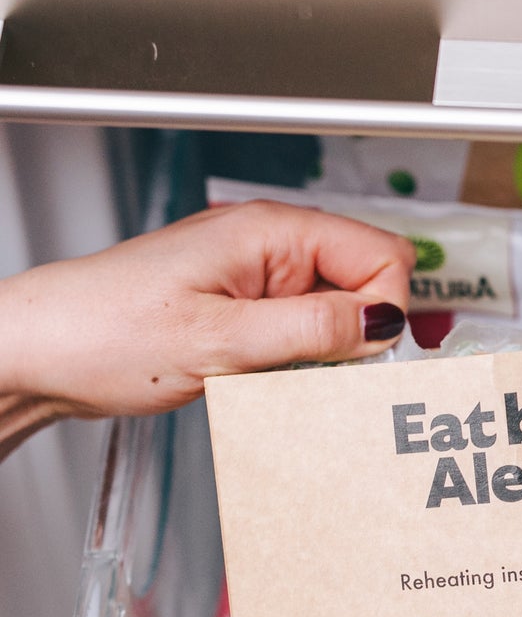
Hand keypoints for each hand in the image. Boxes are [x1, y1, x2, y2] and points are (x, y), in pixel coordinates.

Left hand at [0, 200, 411, 453]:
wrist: (39, 352)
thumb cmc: (102, 330)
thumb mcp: (220, 339)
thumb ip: (313, 329)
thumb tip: (386, 322)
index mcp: (272, 233)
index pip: (381, 257)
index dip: (384, 311)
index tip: (364, 357)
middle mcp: (271, 248)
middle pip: (366, 284)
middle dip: (363, 335)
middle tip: (332, 375)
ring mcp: (259, 280)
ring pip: (339, 315)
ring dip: (330, 355)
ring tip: (286, 380)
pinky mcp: (247, 311)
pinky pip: (304, 335)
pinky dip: (303, 364)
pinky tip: (273, 383)